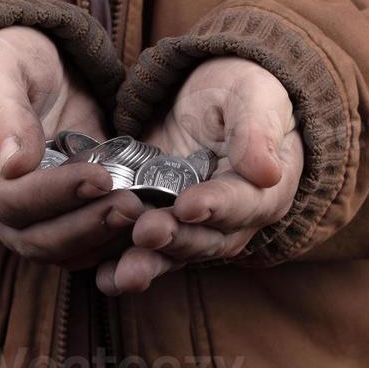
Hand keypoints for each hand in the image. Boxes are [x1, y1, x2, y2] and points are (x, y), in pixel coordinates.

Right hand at [0, 26, 143, 268]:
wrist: (22, 62)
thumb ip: (5, 114)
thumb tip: (17, 166)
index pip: (5, 201)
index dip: (53, 195)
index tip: (99, 178)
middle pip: (32, 238)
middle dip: (84, 226)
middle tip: (131, 206)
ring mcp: (24, 213)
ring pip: (58, 249)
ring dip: (100, 238)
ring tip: (142, 214)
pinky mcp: (58, 211)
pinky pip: (81, 242)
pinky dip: (109, 240)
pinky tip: (142, 223)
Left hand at [96, 57, 303, 293]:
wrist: (207, 97)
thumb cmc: (240, 90)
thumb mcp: (253, 96)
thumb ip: (257, 130)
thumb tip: (266, 171)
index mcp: (266, 189)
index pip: (245, 202)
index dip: (217, 206)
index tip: (189, 205)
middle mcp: (234, 220)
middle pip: (207, 239)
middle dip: (176, 239)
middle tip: (146, 232)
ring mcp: (194, 228)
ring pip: (174, 254)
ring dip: (149, 265)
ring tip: (122, 275)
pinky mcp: (161, 225)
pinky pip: (145, 252)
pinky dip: (123, 266)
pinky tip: (102, 277)